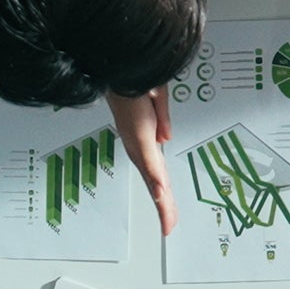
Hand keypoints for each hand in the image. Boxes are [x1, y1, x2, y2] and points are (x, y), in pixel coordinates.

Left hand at [107, 88, 177, 234]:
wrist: (121, 61)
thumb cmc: (137, 74)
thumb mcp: (157, 99)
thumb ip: (163, 119)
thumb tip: (166, 139)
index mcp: (146, 138)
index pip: (157, 172)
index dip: (163, 193)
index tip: (168, 213)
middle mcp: (140, 144)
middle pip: (155, 182)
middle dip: (163, 207)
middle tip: (168, 227)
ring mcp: (138, 141)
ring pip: (152, 177)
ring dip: (160, 199)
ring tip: (167, 220)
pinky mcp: (138, 135)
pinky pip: (149, 160)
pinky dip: (155, 178)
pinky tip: (160, 193)